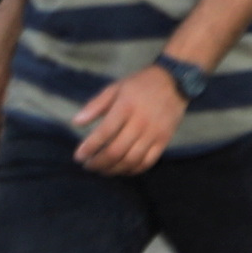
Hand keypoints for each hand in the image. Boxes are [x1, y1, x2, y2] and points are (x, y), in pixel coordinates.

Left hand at [73, 62, 189, 176]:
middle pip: (116, 151)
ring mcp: (154, 133)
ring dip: (114, 169)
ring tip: (102, 170)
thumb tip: (76, 123)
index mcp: (125, 107)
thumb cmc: (140, 85)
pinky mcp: (164, 141)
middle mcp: (140, 122)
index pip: (104, 133)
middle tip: (88, 165)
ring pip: (131, 160)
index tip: (78, 156)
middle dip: (98, 163)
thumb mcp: (115, 88)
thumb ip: (95, 105)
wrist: (175, 82)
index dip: (89, 148)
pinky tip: (122, 169)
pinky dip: (133, 170)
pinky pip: (148, 162)